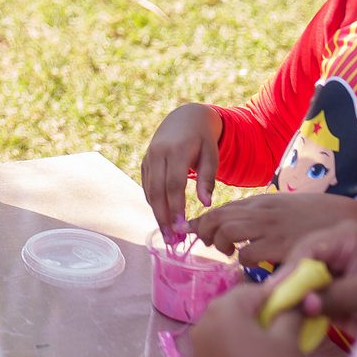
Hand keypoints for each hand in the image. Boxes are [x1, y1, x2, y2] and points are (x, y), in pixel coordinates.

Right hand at [140, 103, 219, 232]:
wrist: (184, 117)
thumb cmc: (203, 139)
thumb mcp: (211, 155)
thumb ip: (208, 179)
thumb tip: (206, 204)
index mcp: (177, 150)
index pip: (174, 184)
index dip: (176, 206)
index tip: (182, 227)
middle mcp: (158, 153)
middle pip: (158, 189)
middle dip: (163, 216)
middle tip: (171, 239)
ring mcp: (149, 157)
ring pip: (149, 189)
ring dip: (156, 212)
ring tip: (167, 234)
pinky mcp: (145, 161)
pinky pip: (147, 185)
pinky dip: (153, 202)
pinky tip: (161, 217)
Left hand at [193, 192, 356, 268]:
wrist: (347, 219)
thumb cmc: (315, 217)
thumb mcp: (284, 208)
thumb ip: (261, 215)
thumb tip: (236, 226)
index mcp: (261, 202)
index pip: (221, 208)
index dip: (202, 220)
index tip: (192, 231)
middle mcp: (261, 213)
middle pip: (217, 217)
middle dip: (205, 231)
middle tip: (210, 244)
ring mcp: (270, 228)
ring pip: (227, 230)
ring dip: (220, 244)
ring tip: (228, 252)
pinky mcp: (281, 246)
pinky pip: (249, 253)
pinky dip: (243, 260)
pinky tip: (249, 264)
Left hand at [194, 283, 309, 356]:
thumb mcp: (288, 341)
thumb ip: (289, 313)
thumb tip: (296, 299)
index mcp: (222, 310)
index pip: (252, 290)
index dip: (276, 294)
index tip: (295, 301)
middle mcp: (203, 322)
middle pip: (235, 305)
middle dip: (259, 310)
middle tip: (285, 322)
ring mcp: (198, 345)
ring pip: (226, 324)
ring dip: (247, 326)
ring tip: (272, 341)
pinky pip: (219, 343)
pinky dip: (236, 343)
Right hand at [280, 220, 356, 337]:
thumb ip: (333, 296)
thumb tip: (301, 304)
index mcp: (346, 236)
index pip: (309, 247)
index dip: (291, 269)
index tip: (277, 290)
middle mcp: (334, 248)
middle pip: (300, 261)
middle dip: (289, 282)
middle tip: (272, 302)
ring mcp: (332, 269)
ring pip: (300, 278)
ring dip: (292, 295)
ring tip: (277, 311)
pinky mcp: (331, 289)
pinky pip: (308, 295)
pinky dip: (301, 307)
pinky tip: (291, 317)